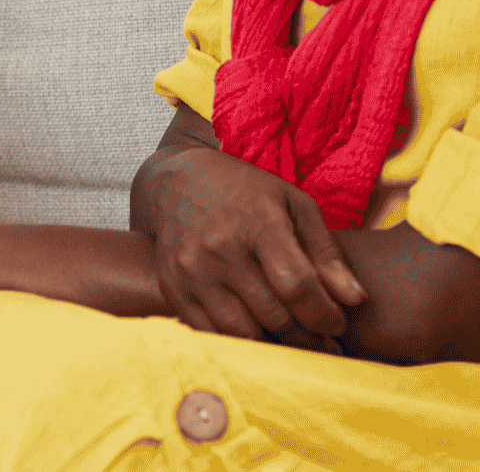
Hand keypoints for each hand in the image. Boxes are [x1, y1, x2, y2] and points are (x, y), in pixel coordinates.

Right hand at [143, 142, 365, 340]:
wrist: (176, 181)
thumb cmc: (245, 192)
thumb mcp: (294, 204)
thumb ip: (327, 252)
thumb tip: (355, 300)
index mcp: (256, 222)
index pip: (298, 286)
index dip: (325, 315)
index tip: (336, 323)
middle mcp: (219, 248)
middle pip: (274, 317)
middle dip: (307, 337)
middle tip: (321, 340)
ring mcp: (192, 271)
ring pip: (244, 334)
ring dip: (274, 346)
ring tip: (291, 338)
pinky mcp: (172, 288)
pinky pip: (212, 335)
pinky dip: (238, 341)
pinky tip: (256, 332)